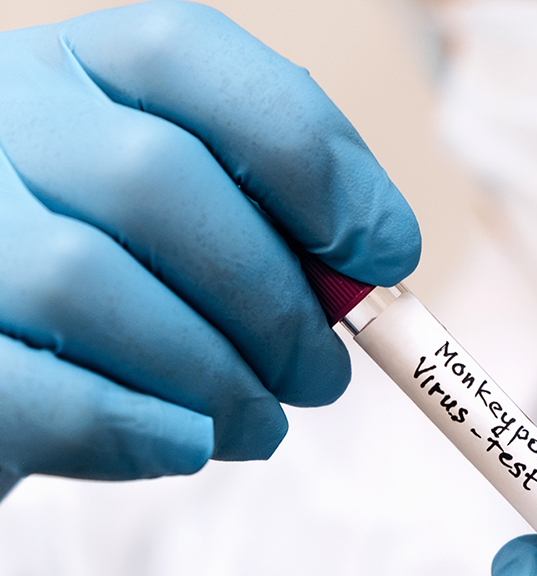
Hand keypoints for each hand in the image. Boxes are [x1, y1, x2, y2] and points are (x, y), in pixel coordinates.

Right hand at [0, 1, 418, 481]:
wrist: (13, 349)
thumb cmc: (127, 275)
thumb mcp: (196, 212)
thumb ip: (271, 216)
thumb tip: (375, 261)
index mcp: (79, 71)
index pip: (187, 55)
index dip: (311, 157)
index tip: (386, 251)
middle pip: (150, 180)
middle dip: (273, 300)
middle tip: (323, 375)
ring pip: (85, 282)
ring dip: (214, 375)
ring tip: (262, 423)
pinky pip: (28, 390)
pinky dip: (132, 429)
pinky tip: (189, 444)